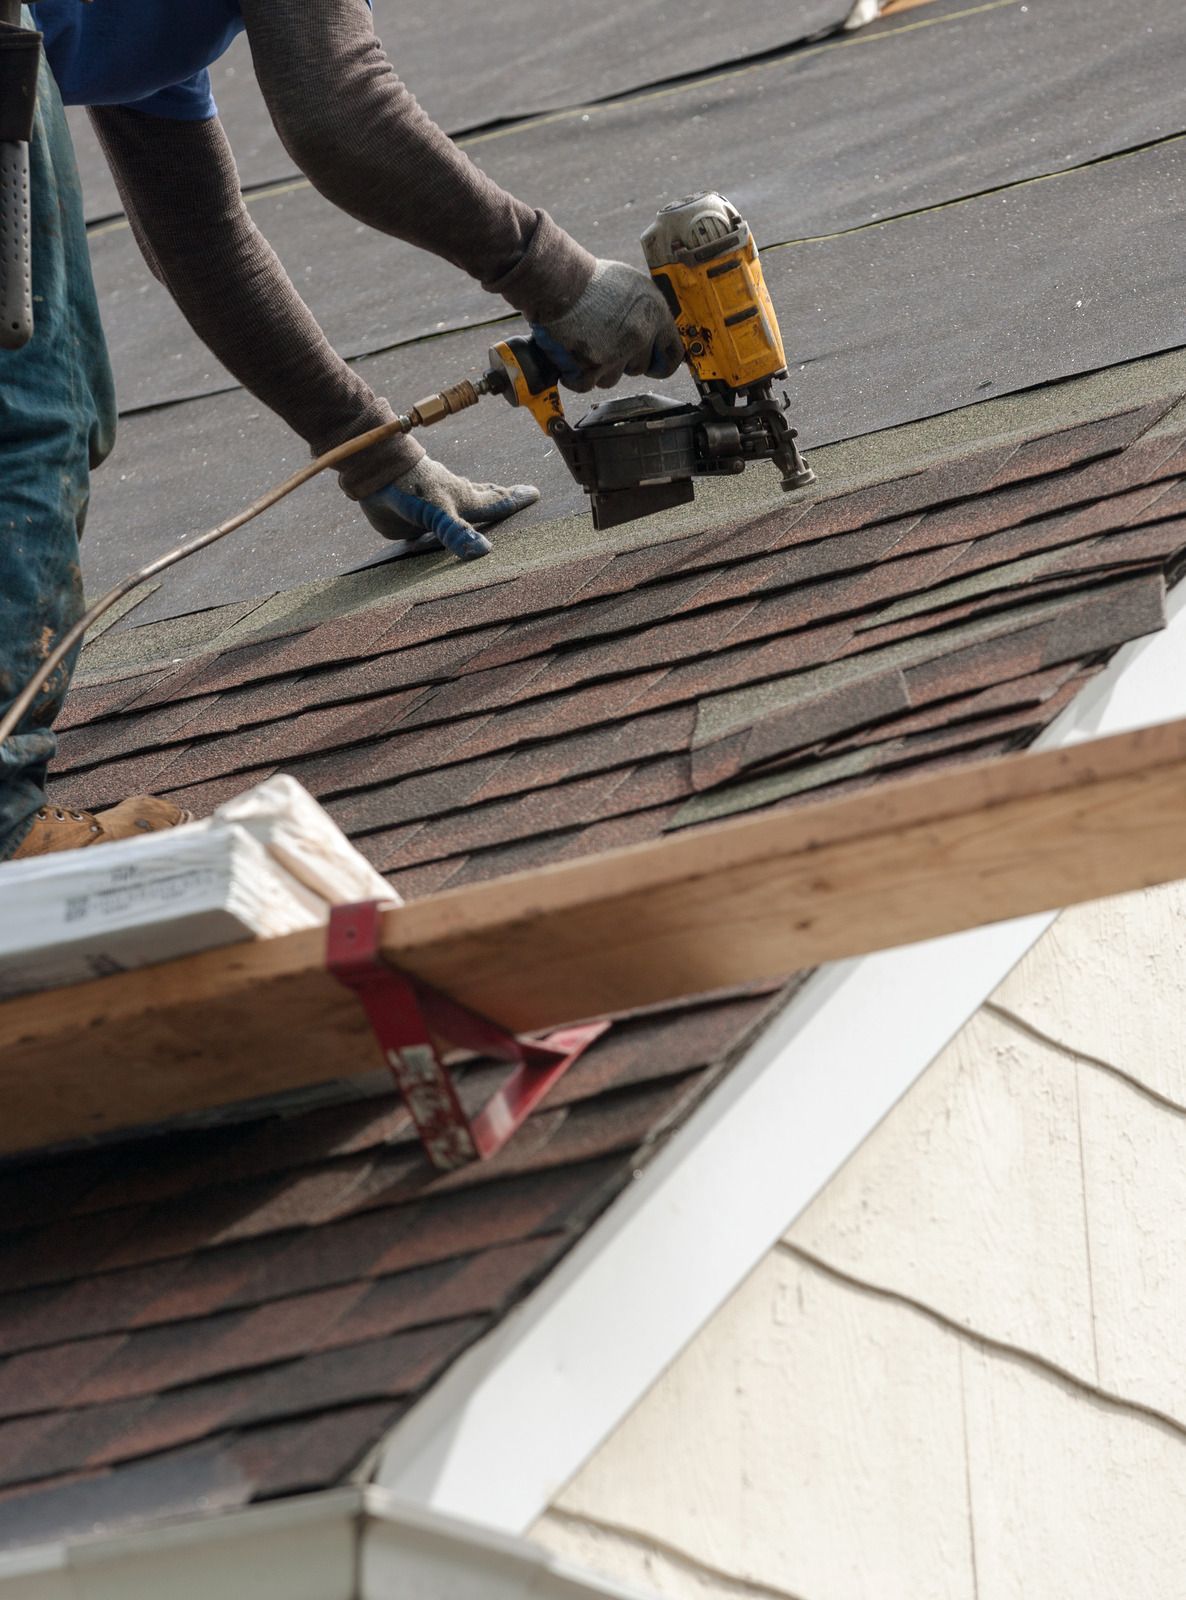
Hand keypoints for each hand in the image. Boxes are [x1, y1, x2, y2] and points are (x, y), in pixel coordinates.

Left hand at [360, 457, 538, 561]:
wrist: (373, 464)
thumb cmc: (406, 490)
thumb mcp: (436, 514)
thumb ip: (458, 534)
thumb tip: (484, 551)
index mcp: (462, 501)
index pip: (496, 503)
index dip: (515, 501)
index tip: (534, 493)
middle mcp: (452, 493)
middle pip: (483, 495)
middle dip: (502, 496)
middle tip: (521, 492)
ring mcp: (433, 488)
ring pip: (461, 493)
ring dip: (476, 495)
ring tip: (485, 495)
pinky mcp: (413, 493)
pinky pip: (434, 501)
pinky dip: (443, 502)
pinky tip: (435, 510)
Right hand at [530, 259, 682, 393]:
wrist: (560, 281)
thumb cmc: (591, 279)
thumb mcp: (633, 286)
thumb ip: (646, 313)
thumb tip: (652, 334)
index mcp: (656, 315)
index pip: (672, 355)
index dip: (661, 364)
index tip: (652, 367)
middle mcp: (640, 336)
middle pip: (637, 369)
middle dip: (622, 361)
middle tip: (603, 340)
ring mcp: (616, 354)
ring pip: (611, 379)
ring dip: (597, 368)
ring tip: (584, 342)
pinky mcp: (591, 366)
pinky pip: (586, 384)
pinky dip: (574, 375)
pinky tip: (569, 355)